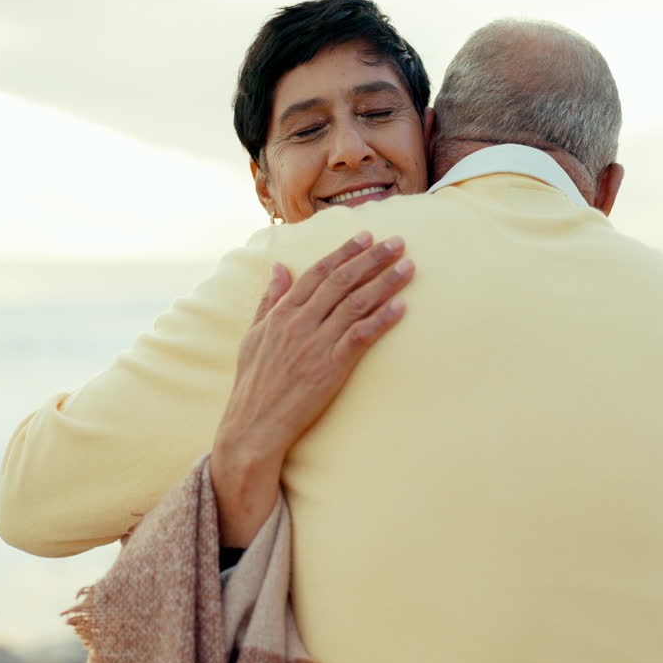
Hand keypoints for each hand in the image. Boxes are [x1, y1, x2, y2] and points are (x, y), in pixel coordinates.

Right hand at [210, 231, 413, 545]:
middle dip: (372, 258)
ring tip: (408, 266)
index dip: (344, 252)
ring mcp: (316, 344)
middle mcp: (300, 323)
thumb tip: (279, 266)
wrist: (254, 426)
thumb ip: (269, 300)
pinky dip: (382, 319)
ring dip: (385, 282)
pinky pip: (361, 336)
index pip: (318, 272)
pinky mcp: (331, 367)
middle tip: (398, 241)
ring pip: (356, 303)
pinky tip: (402, 306)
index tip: (366, 236)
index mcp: (282, 313)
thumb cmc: (254, 384)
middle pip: (342, 281)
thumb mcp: (253, 335)